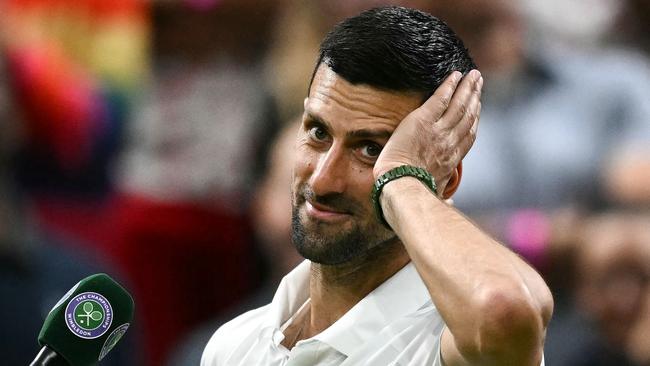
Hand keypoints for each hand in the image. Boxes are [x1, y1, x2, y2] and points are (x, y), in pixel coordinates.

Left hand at [374, 70, 482, 193]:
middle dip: (475, 97)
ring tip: (473, 75)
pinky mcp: (422, 120)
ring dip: (467, 88)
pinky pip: (440, 99)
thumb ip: (443, 193)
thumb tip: (452, 205)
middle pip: (468, 115)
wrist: (400, 185)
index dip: (475, 119)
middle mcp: (450, 142)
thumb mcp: (435, 195)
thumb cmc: (413, 193)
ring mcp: (438, 130)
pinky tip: (454, 75)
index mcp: (452, 160)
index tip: (478, 108)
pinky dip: (449, 86)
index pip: (468, 135)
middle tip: (478, 83)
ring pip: (459, 104)